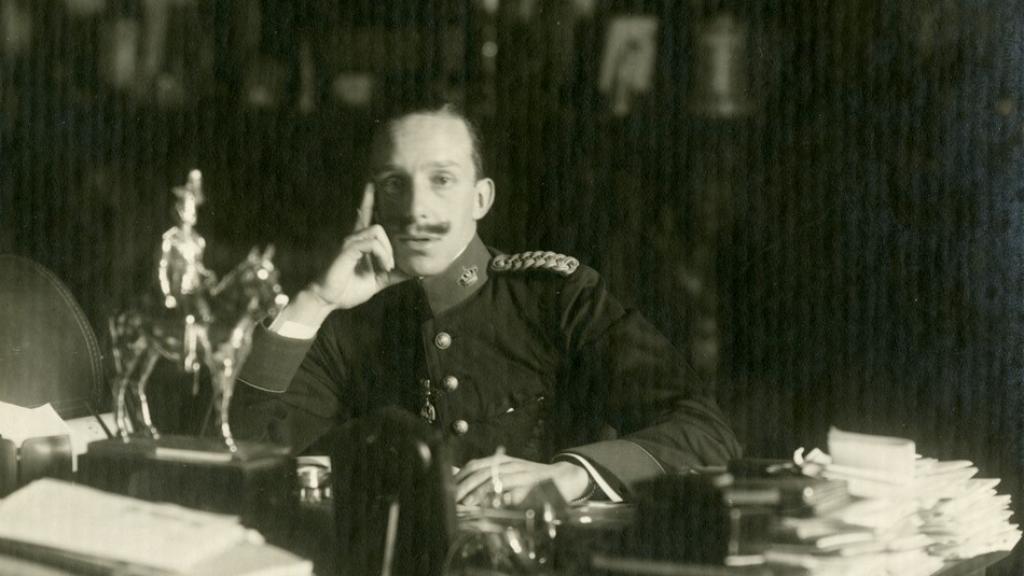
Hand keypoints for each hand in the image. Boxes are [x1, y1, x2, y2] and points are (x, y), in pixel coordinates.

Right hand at [315, 183, 408, 309]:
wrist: (328, 300)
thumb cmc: (350, 288)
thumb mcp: (379, 280)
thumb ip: (395, 273)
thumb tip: (416, 269)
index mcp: (361, 242)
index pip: (366, 214)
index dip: (370, 197)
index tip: (373, 180)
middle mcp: (355, 237)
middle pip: (376, 218)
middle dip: (389, 232)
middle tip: (392, 260)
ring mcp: (350, 241)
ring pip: (378, 229)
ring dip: (388, 250)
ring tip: (388, 267)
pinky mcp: (347, 249)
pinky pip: (371, 243)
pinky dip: (382, 254)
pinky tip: (384, 267)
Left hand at [454, 454, 591, 506]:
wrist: (563, 478)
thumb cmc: (533, 482)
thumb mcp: (509, 479)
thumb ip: (490, 484)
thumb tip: (464, 490)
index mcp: (501, 461)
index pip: (474, 466)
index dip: (459, 477)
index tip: (446, 491)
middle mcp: (509, 463)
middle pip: (480, 470)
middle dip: (464, 485)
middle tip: (452, 501)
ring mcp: (520, 472)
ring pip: (494, 478)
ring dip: (478, 491)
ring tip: (466, 504)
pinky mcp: (531, 483)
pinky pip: (513, 488)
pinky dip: (500, 496)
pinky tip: (491, 504)